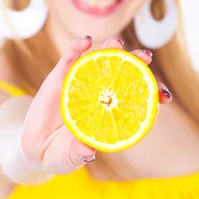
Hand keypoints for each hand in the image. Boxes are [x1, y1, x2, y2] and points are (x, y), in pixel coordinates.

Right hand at [20, 36, 171, 175]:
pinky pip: (69, 59)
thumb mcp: (69, 157)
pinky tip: (86, 41)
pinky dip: (77, 48)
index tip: (164, 96)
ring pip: (99, 61)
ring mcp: (81, 83)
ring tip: (117, 43)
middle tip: (146, 56)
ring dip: (110, 49)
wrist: (34, 147)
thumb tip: (88, 152)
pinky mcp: (60, 77)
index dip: (152, 94)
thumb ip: (78, 153)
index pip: (137, 100)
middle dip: (138, 63)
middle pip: (124, 74)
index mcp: (111, 114)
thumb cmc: (61, 154)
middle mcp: (100, 95)